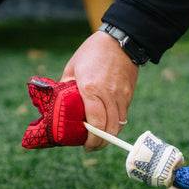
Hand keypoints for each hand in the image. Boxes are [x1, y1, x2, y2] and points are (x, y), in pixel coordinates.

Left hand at [61, 31, 138, 151]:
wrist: (121, 41)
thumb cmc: (92, 52)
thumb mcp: (72, 68)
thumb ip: (67, 87)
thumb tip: (60, 103)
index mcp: (91, 89)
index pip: (95, 122)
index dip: (92, 139)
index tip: (85, 146)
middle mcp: (108, 95)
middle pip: (109, 128)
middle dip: (101, 142)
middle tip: (92, 147)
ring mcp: (121, 95)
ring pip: (119, 124)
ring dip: (110, 135)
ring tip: (100, 138)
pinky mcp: (129, 94)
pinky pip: (123, 115)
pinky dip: (116, 123)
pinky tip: (108, 124)